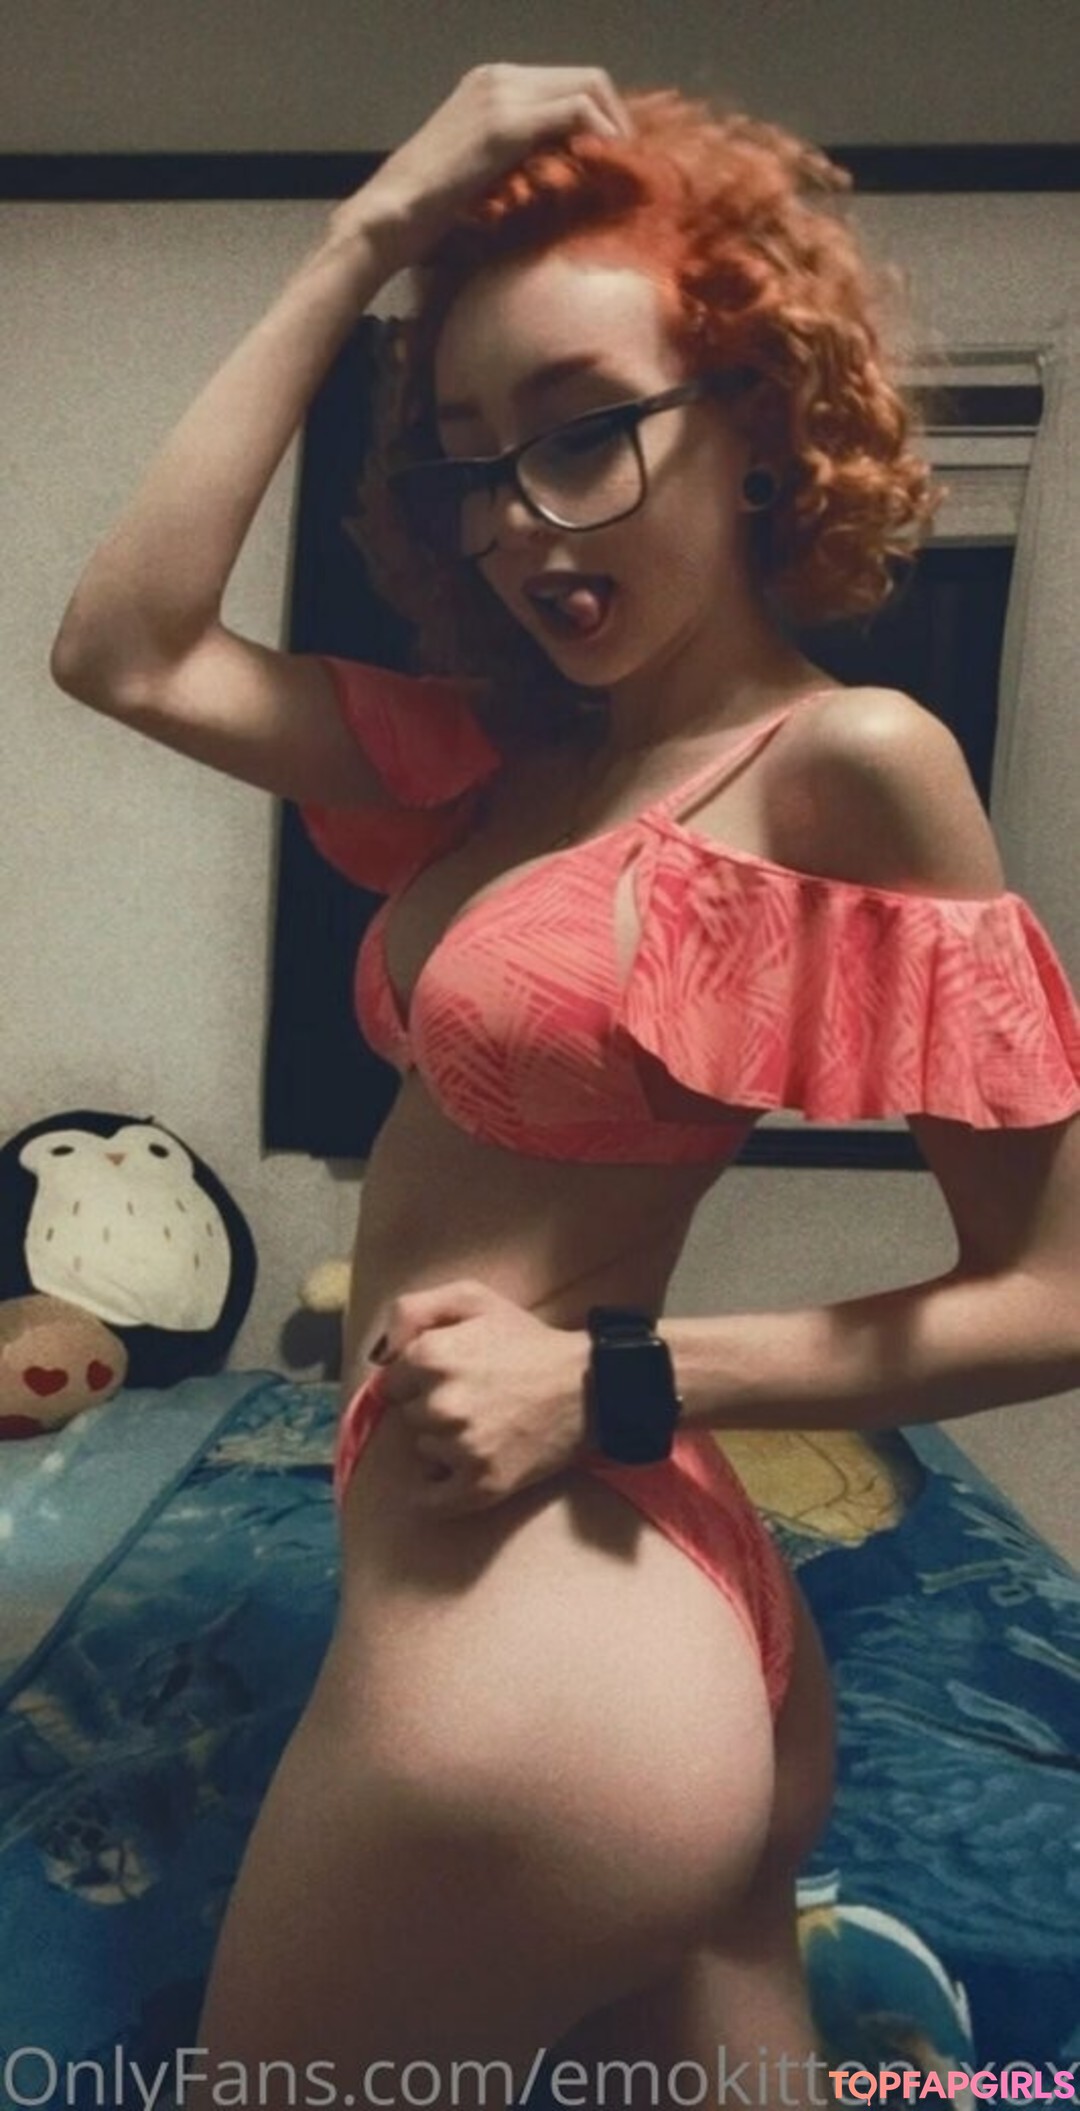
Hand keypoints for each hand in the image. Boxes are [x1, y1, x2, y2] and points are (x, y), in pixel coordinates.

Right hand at [337, 63, 633, 264]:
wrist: (388, 218)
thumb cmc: (429, 210)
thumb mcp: (483, 171)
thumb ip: (520, 156)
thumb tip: (568, 168)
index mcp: (490, 84)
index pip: (568, 83)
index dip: (603, 117)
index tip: (618, 158)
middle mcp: (497, 78)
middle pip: (587, 78)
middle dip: (617, 119)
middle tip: (629, 166)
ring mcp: (500, 95)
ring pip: (587, 87)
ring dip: (614, 127)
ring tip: (621, 171)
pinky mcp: (503, 125)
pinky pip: (575, 112)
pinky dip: (600, 136)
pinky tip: (604, 169)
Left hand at [371, 1277, 590, 1516]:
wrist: (589, 1387)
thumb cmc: (527, 1340)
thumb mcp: (472, 1298)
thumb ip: (413, 1309)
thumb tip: (379, 1350)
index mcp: (431, 1356)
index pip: (391, 1383)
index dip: (417, 1378)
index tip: (447, 1376)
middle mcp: (440, 1404)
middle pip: (409, 1417)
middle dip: (431, 1408)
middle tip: (473, 1398)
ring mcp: (460, 1448)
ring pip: (425, 1451)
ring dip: (444, 1443)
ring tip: (484, 1425)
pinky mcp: (480, 1485)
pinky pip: (431, 1500)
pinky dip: (438, 1490)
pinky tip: (458, 1471)